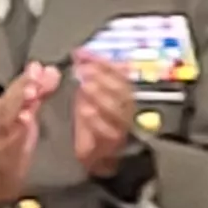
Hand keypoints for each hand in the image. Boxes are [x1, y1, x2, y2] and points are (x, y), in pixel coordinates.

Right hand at [0, 64, 59, 207]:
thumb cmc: (13, 142)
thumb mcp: (26, 114)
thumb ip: (39, 93)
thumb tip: (50, 70)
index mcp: (6, 104)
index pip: (19, 85)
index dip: (32, 77)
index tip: (46, 67)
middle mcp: (0, 114)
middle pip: (12, 95)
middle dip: (25, 83)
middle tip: (37, 72)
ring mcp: (0, 130)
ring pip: (9, 111)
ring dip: (19, 101)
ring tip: (32, 92)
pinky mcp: (4, 147)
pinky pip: (10, 134)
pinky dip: (17, 125)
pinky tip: (25, 118)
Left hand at [74, 52, 140, 179]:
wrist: (98, 155)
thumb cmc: (94, 120)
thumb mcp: (89, 93)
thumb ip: (89, 72)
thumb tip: (81, 52)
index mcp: (122, 93)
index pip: (120, 74)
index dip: (103, 62)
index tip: (84, 54)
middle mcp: (125, 108)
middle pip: (123, 91)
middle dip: (104, 78)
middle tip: (84, 70)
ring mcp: (121, 126)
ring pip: (118, 110)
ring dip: (101, 96)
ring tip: (86, 87)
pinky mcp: (112, 143)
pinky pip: (109, 132)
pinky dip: (97, 121)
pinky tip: (85, 111)